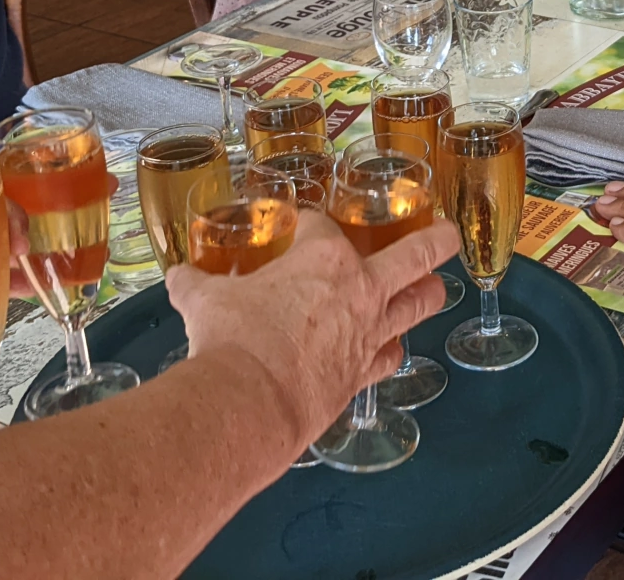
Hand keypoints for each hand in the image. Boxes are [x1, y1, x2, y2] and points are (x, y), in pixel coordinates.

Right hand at [169, 211, 458, 442]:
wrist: (250, 401)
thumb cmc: (232, 339)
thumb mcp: (204, 300)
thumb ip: (194, 284)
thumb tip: (176, 277)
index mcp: (323, 256)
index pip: (322, 223)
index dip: (310, 222)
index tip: (301, 226)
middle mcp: (360, 287)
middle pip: (418, 251)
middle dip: (438, 238)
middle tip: (447, 232)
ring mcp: (370, 330)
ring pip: (422, 303)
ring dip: (430, 293)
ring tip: (435, 286)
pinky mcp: (365, 371)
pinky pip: (392, 355)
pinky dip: (391, 349)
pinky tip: (388, 348)